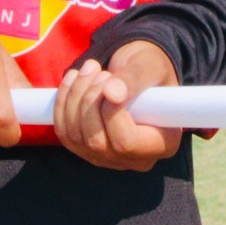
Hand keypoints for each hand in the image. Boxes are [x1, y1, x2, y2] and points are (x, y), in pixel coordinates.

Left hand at [53, 41, 184, 171]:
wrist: (136, 70)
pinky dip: (62, 104)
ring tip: (89, 69)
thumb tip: (111, 93)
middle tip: (99, 71)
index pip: (127, 143)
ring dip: (74, 98)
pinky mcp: (87, 150)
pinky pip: (65, 134)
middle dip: (89, 102)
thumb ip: (134, 79)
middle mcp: (135, 159)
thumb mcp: (150, 66)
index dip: (111, 113)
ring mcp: (108, 158)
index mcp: (163, 143)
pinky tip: (72, 79)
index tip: (110, 81)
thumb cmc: (150, 68)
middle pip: (97, 144)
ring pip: (77, 139)